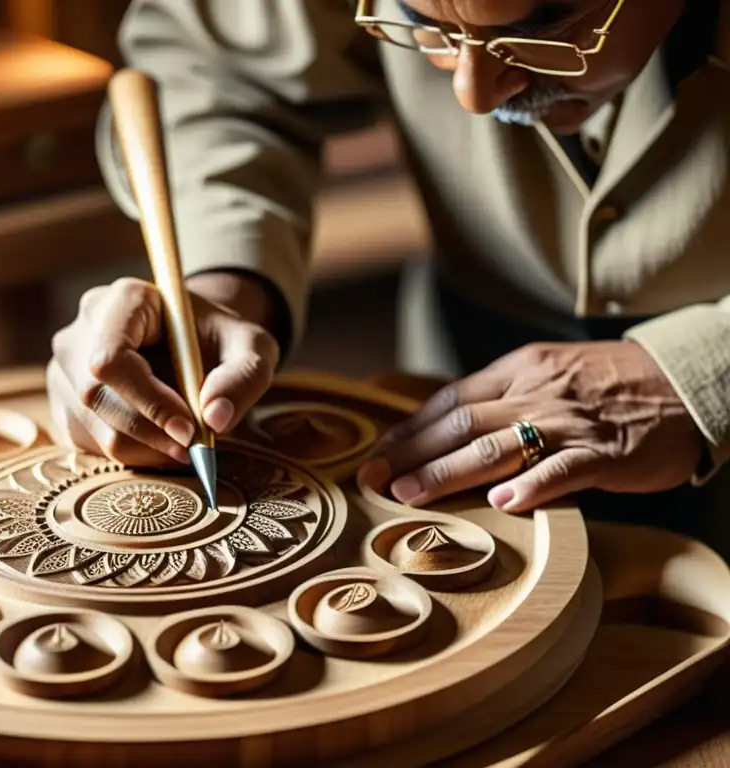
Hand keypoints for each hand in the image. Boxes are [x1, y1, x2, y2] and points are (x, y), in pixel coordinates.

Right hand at [47, 272, 280, 466]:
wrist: (192, 343)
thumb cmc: (221, 340)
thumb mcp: (251, 348)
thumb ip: (244, 377)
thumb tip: (216, 418)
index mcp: (123, 300)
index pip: (111, 358)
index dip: (147, 401)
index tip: (190, 428)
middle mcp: (82, 329)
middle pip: (96, 397)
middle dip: (149, 432)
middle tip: (194, 447)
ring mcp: (64, 367)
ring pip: (93, 427)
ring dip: (144, 449)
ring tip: (184, 445)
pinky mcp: (63, 402)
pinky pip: (88, 442)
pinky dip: (130, 454)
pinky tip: (160, 442)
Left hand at [370, 341, 704, 512]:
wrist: (684, 381)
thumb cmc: (608, 384)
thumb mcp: (546, 373)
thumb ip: (501, 398)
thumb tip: (446, 428)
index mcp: (518, 371)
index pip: (449, 402)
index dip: (409, 430)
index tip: (377, 456)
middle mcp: (535, 393)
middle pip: (461, 424)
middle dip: (411, 455)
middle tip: (373, 481)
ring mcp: (568, 423)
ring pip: (497, 446)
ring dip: (448, 472)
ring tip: (411, 496)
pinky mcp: (605, 452)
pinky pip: (565, 469)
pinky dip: (533, 486)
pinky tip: (504, 504)